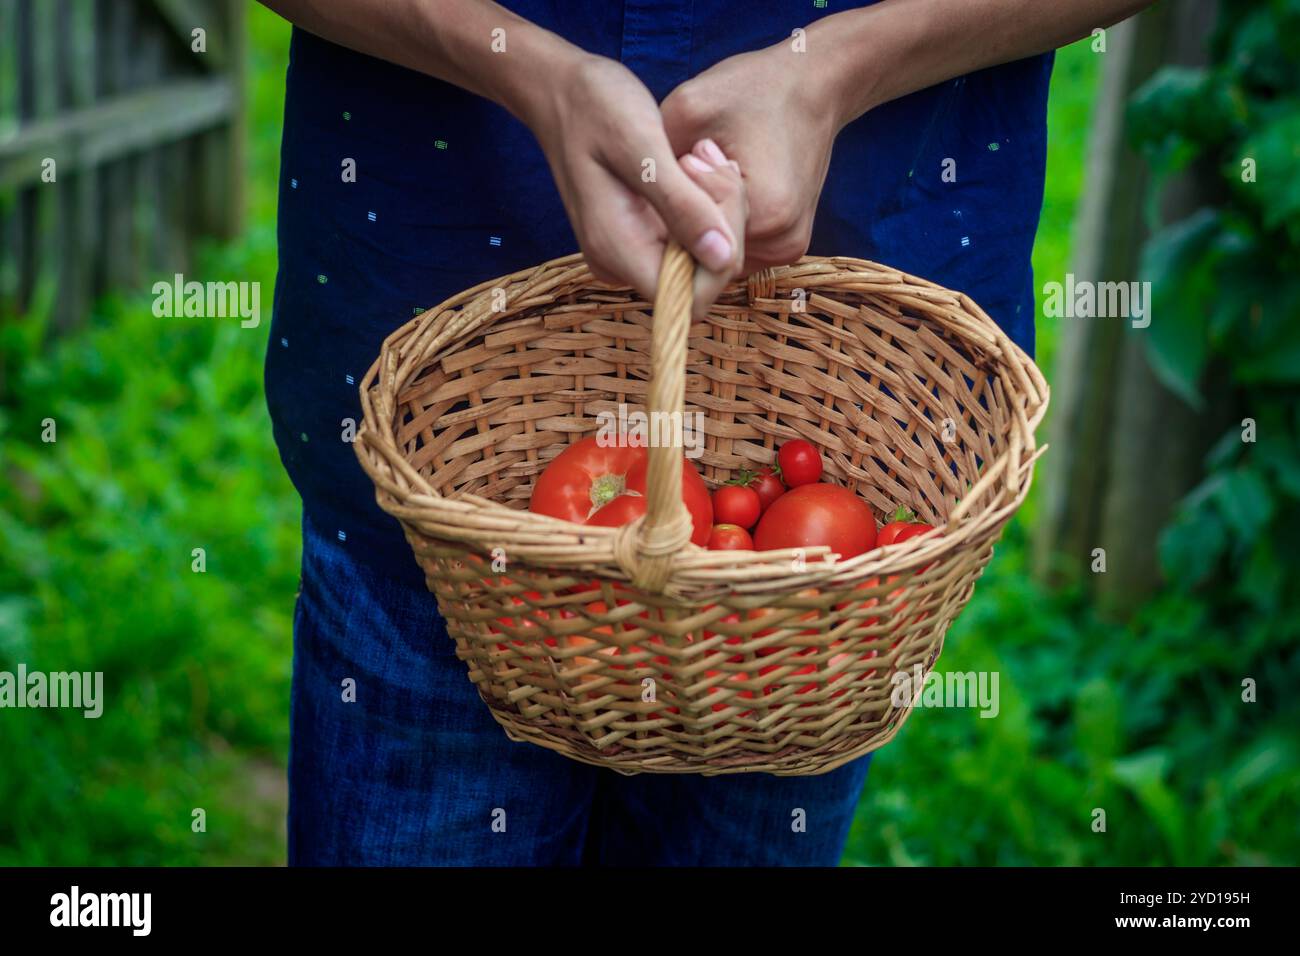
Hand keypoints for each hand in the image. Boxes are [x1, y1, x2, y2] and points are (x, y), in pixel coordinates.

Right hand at [522, 55, 745, 314]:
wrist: (560, 92)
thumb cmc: (593, 108)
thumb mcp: (641, 147)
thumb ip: (681, 205)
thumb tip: (721, 257)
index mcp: (617, 252)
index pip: (692, 296)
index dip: (722, 255)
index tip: (714, 187)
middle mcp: (623, 264)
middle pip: (704, 276)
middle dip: (724, 220)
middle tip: (708, 158)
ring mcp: (632, 253)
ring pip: (705, 254)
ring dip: (718, 204)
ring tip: (698, 154)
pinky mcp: (643, 236)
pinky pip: (693, 235)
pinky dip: (706, 200)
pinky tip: (693, 163)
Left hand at [661, 46, 840, 272]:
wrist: (813, 85)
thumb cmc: (753, 89)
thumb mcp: (689, 109)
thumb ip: (658, 162)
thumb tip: (629, 205)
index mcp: (766, 215)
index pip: (692, 243)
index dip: (675, 206)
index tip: (690, 157)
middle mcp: (783, 244)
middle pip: (707, 255)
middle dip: (686, 216)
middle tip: (694, 162)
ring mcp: (788, 248)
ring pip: (718, 255)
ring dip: (701, 223)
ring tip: (708, 172)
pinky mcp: (787, 244)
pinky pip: (735, 247)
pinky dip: (718, 225)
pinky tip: (718, 188)